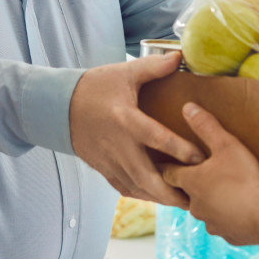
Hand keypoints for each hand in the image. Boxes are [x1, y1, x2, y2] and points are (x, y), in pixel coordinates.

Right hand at [70, 53, 204, 206]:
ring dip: (159, 198)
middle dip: (171, 191)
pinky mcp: (103, 168)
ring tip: (183, 203)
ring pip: (136, 187)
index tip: (200, 158)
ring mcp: (109, 160)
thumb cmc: (94, 87)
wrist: (58, 106)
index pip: (156, 137)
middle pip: (146, 176)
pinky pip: (124, 188)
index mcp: (125, 119)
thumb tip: (179, 56)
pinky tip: (158, 197)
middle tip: (194, 199)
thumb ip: (153, 67)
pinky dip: (143, 195)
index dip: (179, 150)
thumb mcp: (123, 73)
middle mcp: (118, 145)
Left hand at [161, 103, 258, 245]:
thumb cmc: (244, 179)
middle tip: (198, 174)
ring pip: (204, 210)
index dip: (167, 165)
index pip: (168, 173)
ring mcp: (210, 222)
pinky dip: (227, 216)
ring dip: (209, 201)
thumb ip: (206, 126)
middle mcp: (194, 205)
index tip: (163, 160)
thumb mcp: (226, 145)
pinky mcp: (227, 235)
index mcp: (191, 182)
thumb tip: (187, 107)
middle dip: (190, 184)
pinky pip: (223, 223)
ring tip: (221, 191)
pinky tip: (237, 210)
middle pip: (185, 193)